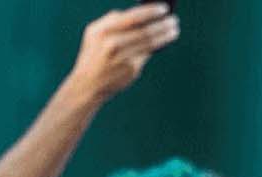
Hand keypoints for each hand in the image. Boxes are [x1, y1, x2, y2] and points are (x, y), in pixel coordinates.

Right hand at [61, 3, 179, 102]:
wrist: (87, 84)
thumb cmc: (93, 54)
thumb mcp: (93, 33)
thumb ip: (111, 20)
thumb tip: (137, 12)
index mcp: (103, 31)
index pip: (133, 18)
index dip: (151, 11)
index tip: (164, 8)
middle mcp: (113, 44)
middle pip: (146, 31)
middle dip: (163, 24)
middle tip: (174, 20)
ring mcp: (123, 58)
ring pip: (151, 43)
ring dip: (166, 36)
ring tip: (174, 31)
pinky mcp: (131, 70)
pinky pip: (147, 54)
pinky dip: (156, 47)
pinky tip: (162, 43)